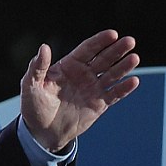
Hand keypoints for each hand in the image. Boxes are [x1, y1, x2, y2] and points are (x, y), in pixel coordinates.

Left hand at [20, 29, 139, 151]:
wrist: (41, 131)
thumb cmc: (33, 105)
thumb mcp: (30, 85)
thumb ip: (38, 67)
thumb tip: (44, 47)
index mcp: (68, 66)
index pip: (87, 49)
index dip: (100, 41)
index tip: (113, 34)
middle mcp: (83, 74)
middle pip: (103, 59)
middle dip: (116, 50)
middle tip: (130, 41)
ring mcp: (92, 89)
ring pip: (112, 74)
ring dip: (123, 66)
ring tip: (134, 58)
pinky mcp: (99, 104)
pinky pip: (114, 94)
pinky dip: (124, 88)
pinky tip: (134, 81)